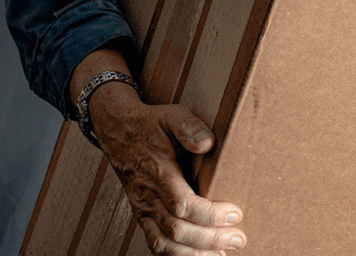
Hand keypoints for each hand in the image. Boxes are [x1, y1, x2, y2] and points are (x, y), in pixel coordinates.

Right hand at [83, 77, 244, 253]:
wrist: (117, 130)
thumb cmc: (149, 124)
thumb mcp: (171, 115)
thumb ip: (189, 127)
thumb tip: (207, 143)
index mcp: (157, 172)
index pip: (183, 205)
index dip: (211, 215)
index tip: (235, 213)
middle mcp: (147, 195)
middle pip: (177, 230)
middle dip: (210, 239)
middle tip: (238, 238)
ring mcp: (143, 208)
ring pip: (164, 243)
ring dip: (194, 254)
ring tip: (222, 254)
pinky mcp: (143, 215)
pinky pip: (155, 243)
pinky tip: (199, 255)